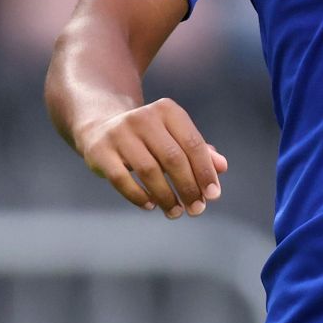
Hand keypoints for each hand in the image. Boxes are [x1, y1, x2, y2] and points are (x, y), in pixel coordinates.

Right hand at [76, 97, 227, 218]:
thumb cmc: (149, 137)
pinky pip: (122, 180)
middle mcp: (143, 117)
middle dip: (188, 188)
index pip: (193, 143)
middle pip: (173, 158)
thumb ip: (199, 151)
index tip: (213, 196)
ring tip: (176, 212)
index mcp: (167, 111)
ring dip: (166, 197)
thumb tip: (222, 167)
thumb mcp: (174, 137)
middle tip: (197, 209)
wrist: (100, 127)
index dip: (205, 172)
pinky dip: (139, 196)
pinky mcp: (100, 151)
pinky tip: (151, 205)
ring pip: (149, 171)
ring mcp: (119, 133)